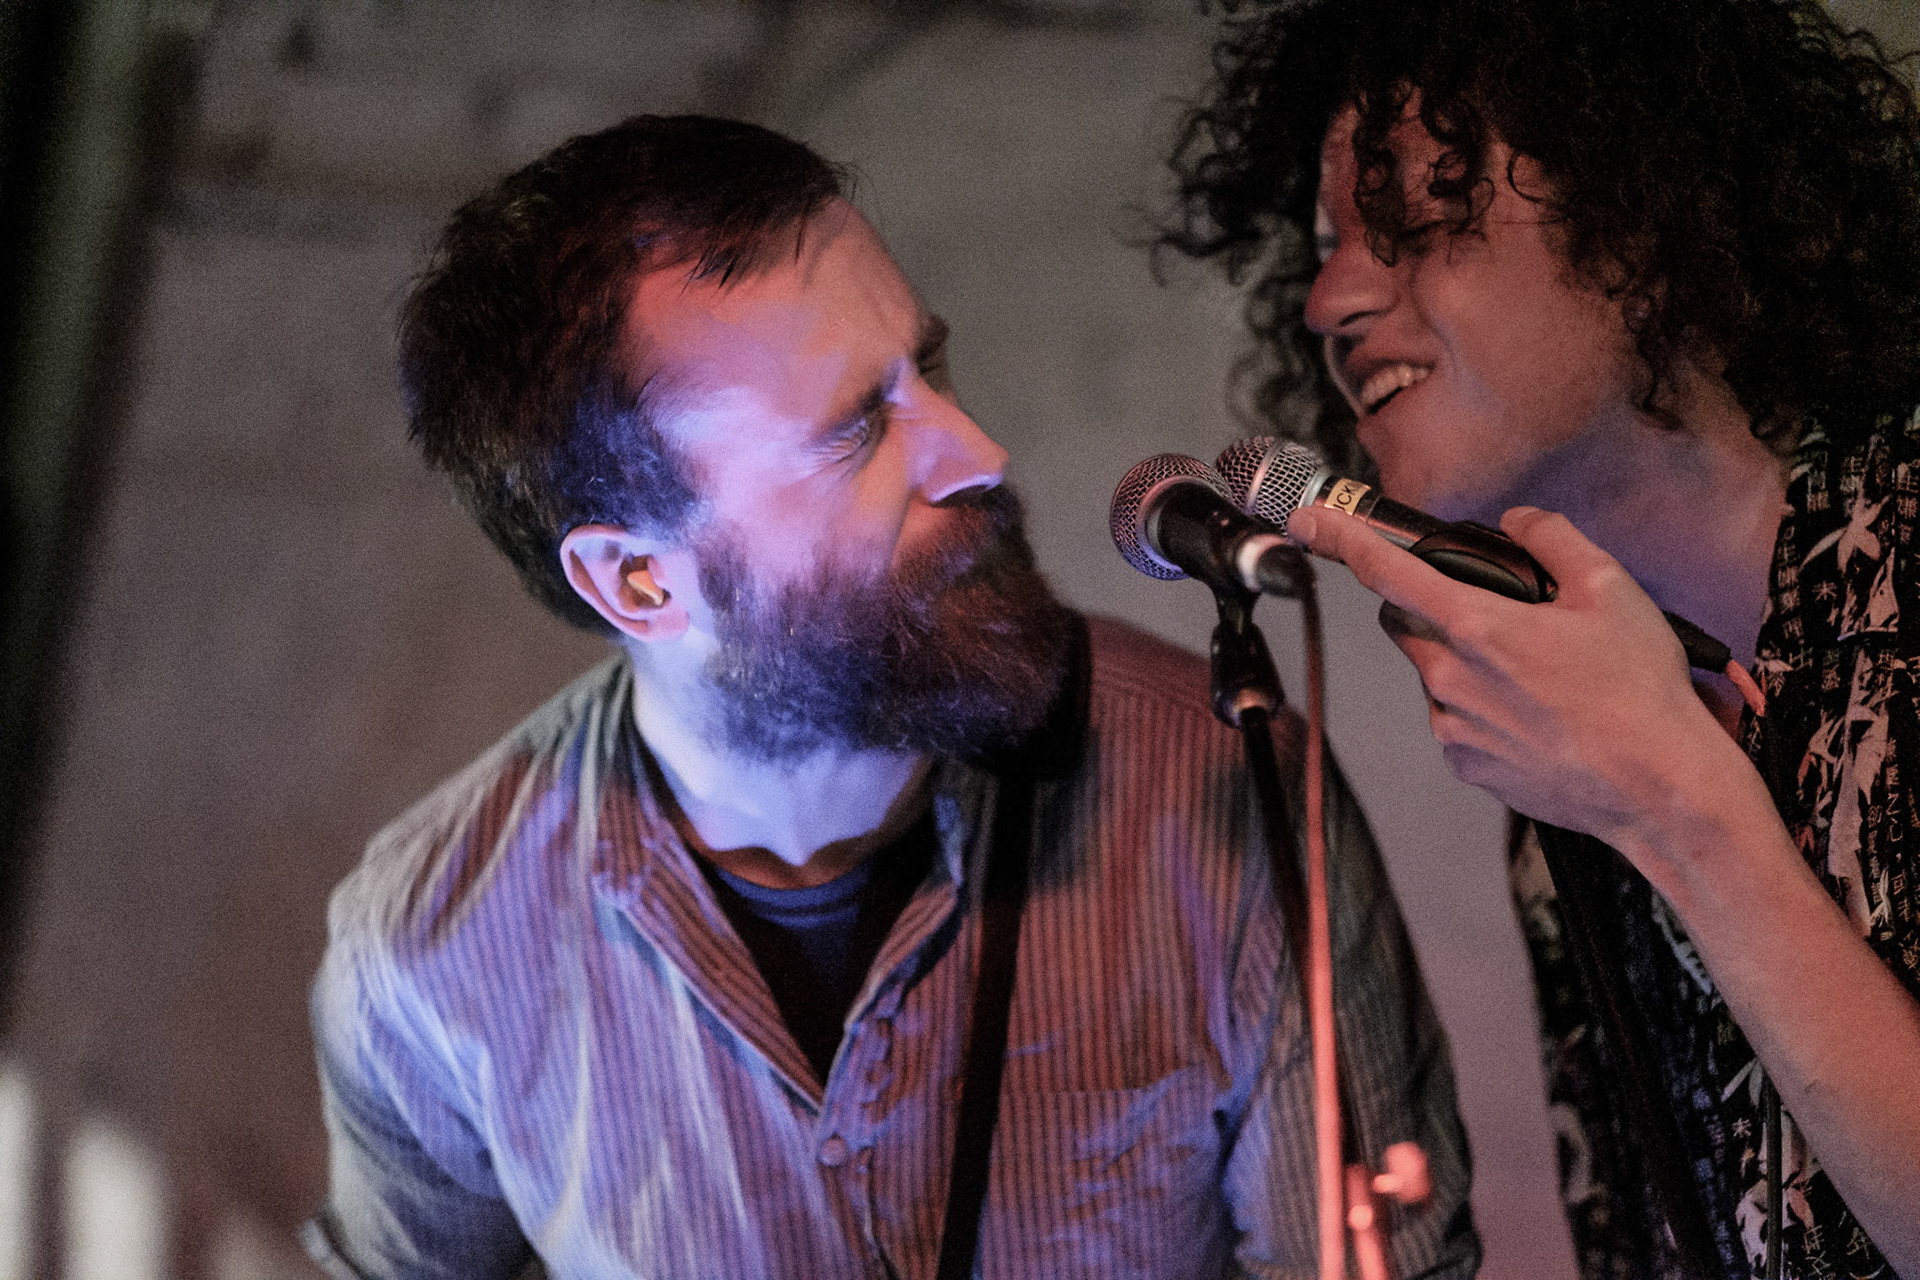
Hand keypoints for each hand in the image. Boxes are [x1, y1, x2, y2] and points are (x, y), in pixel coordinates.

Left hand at [1286, 504, 1750, 870]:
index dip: (1342, 538)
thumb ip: (1552, 539)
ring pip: (1433, 674)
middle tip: (1497, 615)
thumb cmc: (1639, 691)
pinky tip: (1537, 716)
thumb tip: (1519, 521)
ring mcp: (1451, 727)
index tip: (1309, 520)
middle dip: (1433, 609)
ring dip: (1465, 663)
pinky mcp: (1463, 765)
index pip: (1387, 570)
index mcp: (1477, 627)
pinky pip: (1453, 720)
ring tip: (1538, 679)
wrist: (1659, 789)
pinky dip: (1480, 708)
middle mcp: (1449, 678)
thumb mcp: (1610, 589)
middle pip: (1404, 623)